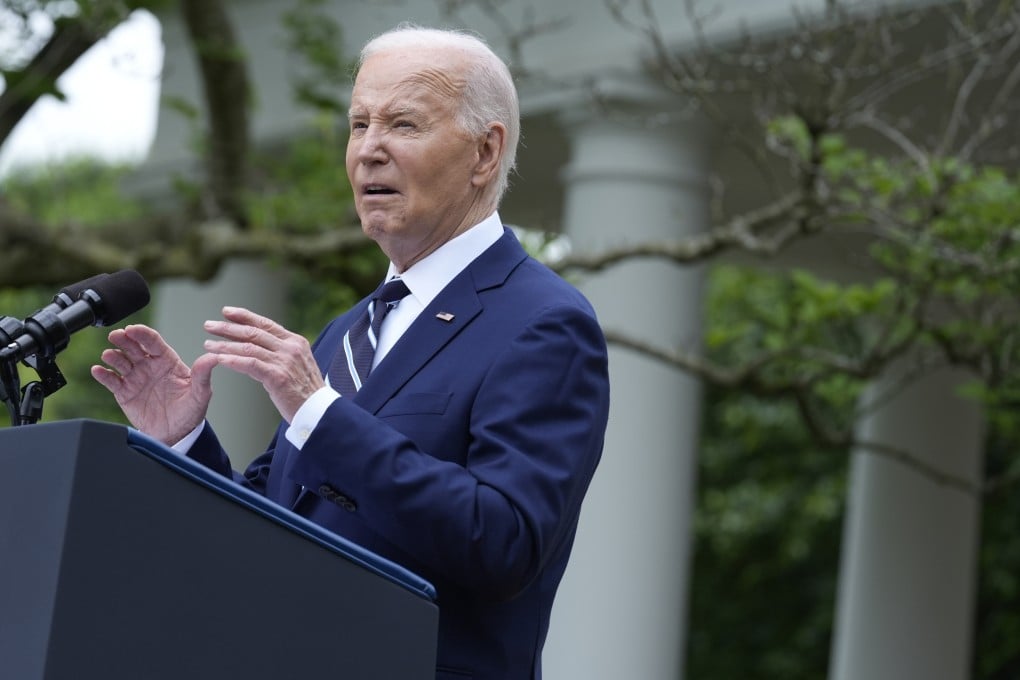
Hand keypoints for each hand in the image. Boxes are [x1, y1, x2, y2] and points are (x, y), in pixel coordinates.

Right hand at [91, 324, 215, 444]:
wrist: (176, 434)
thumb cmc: (190, 411)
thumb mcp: (200, 393)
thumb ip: (203, 375)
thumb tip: (214, 357)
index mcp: (167, 361)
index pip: (153, 342)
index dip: (143, 334)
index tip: (133, 329)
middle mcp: (149, 365)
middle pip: (134, 347)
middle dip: (124, 339)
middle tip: (116, 335)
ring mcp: (135, 377)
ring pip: (121, 361)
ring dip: (113, 356)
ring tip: (109, 355)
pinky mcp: (124, 392)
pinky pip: (111, 380)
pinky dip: (103, 375)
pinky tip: (98, 370)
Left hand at [201, 306, 324, 422]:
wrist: (320, 411)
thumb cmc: (306, 392)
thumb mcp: (296, 366)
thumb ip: (279, 354)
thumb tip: (256, 349)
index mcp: (296, 341)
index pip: (266, 324)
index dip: (244, 316)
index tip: (226, 312)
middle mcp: (290, 348)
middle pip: (254, 332)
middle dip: (228, 328)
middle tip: (209, 325)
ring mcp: (285, 361)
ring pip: (249, 347)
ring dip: (225, 345)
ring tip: (207, 344)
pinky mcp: (278, 376)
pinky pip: (250, 364)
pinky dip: (233, 360)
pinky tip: (219, 359)